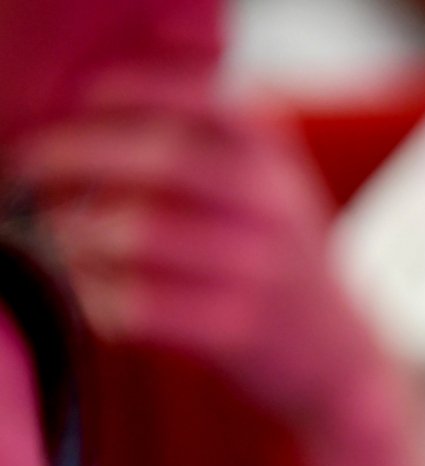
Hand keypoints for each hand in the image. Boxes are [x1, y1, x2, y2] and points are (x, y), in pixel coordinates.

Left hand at [9, 62, 381, 427]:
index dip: (125, 93)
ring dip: (74, 231)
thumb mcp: (269, 186)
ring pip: (139, 231)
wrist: (340, 360)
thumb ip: (205, 138)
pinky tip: (88, 292)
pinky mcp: (239, 330)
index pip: (196, 98)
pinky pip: (141, 303)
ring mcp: (259, 269)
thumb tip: (97, 106)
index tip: (77, 101)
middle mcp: (273, 206)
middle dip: (76, 156)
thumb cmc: (277, 263)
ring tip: (52, 235)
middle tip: (27, 166)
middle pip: (158, 160)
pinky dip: (98, 295)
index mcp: (274, 158)